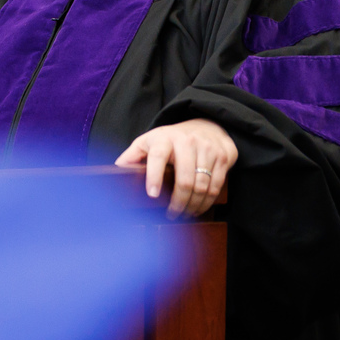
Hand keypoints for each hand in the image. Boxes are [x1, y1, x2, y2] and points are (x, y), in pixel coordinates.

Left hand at [116, 119, 238, 218]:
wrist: (207, 124)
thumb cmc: (172, 138)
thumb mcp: (149, 141)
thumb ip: (132, 155)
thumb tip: (116, 170)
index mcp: (165, 138)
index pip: (158, 157)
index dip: (154, 176)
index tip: (152, 195)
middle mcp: (188, 141)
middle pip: (184, 179)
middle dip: (178, 203)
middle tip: (172, 215)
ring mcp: (208, 148)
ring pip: (202, 186)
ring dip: (192, 206)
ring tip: (185, 214)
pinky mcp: (223, 156)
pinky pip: (216, 186)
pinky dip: (207, 202)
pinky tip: (198, 208)